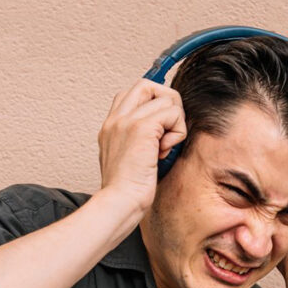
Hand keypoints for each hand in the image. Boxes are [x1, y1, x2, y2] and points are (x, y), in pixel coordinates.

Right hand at [97, 78, 186, 215]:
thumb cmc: (127, 191)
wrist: (119, 203)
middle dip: (168, 103)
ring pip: (167, 99)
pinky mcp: (141, 127)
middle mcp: (116, 118)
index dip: (154, 102)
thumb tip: (163, 131)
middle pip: (148, 85)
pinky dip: (177, 132)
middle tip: (169, 131)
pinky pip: (173, 113)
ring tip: (164, 148)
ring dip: (175, 124)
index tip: (163, 126)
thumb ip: (140, 141)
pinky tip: (165, 152)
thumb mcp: (130, 159)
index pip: (134, 93)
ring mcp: (127, 120)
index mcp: (111, 126)